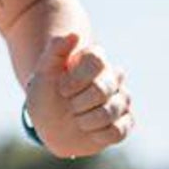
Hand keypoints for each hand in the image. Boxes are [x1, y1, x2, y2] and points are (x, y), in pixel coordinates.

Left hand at [25, 33, 133, 157]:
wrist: (49, 126)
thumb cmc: (46, 96)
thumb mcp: (43, 74)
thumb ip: (55, 51)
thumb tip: (74, 34)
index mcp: (94, 60)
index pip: (96, 60)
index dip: (76, 78)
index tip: (61, 89)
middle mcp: (113, 77)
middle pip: (102, 88)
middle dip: (78, 102)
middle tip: (68, 105)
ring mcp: (121, 100)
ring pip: (112, 110)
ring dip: (86, 119)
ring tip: (77, 118)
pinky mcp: (125, 123)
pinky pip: (118, 130)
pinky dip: (97, 134)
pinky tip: (88, 130)